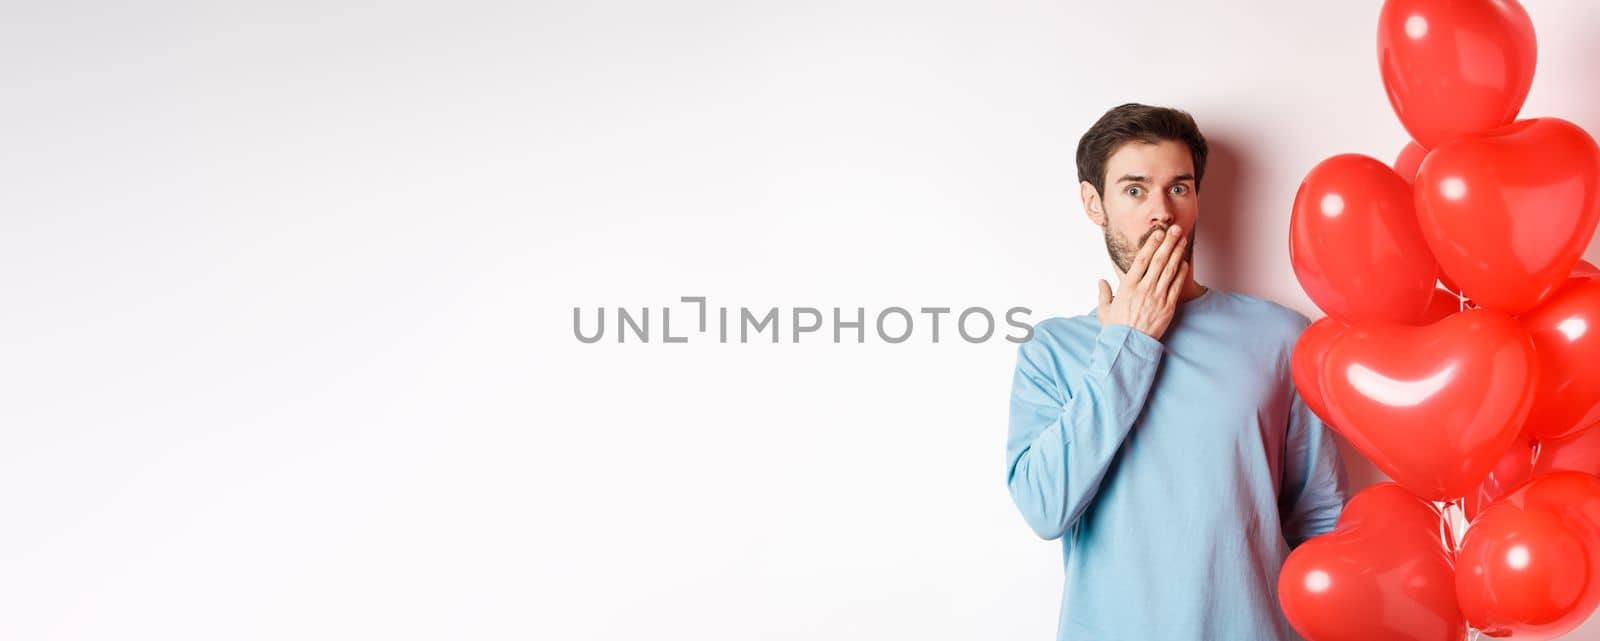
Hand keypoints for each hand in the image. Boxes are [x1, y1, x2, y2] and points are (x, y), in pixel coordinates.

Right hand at [1097, 225, 1188, 340]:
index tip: (1158, 233)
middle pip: (1159, 260)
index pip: (1142, 260)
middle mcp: (1144, 289)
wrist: (1128, 346)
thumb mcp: (1104, 310)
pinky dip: (1181, 273)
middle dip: (1168, 242)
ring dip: (1177, 253)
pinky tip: (1185, 262)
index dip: (1151, 244)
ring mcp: (1157, 297)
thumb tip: (1101, 281)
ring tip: (1182, 240)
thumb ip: (1103, 294)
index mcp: (1128, 286)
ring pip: (1170, 270)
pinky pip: (1176, 286)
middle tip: (1175, 229)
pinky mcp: (1168, 307)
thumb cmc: (1116, 329)